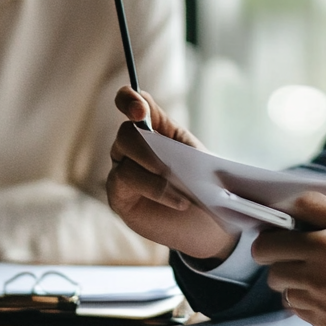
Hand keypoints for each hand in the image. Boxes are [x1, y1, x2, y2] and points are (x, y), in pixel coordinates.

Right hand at [107, 87, 237, 260]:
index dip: (130, 100)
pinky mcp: (118, 193)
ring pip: (123, 156)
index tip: (140, 112)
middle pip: (126, 132)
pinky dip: (155, 189)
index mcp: (154, 127)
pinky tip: (179, 201)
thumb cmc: (204, 186)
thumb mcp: (199, 158)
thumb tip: (162, 131)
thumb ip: (179, 141)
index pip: (131, 101)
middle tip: (170, 166)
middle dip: (147, 147)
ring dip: (154, 169)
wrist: (206, 224)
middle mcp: (132, 145)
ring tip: (181, 187)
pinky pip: (125, 180)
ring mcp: (122, 168)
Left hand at [252, 192, 325, 325]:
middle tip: (307, 258)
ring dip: (301, 287)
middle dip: (284, 264)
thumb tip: (293, 204)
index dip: (269, 242)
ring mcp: (324, 312)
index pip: (266, 248)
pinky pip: (309, 318)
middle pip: (273, 274)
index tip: (278, 241)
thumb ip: (325, 209)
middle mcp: (318, 282)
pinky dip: (318, 308)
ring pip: (289, 297)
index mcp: (324, 249)